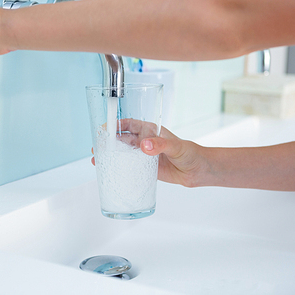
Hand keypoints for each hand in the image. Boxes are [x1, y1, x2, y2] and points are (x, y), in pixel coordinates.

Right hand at [91, 119, 210, 187]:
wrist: (197, 171)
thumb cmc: (190, 153)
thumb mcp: (175, 146)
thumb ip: (160, 145)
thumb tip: (145, 146)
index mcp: (151, 131)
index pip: (130, 124)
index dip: (116, 124)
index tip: (104, 127)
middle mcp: (145, 142)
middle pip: (122, 139)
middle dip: (108, 141)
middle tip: (96, 145)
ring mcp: (145, 155)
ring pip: (123, 153)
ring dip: (111, 155)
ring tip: (97, 159)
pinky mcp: (146, 169)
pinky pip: (129, 167)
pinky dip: (119, 168)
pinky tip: (110, 171)